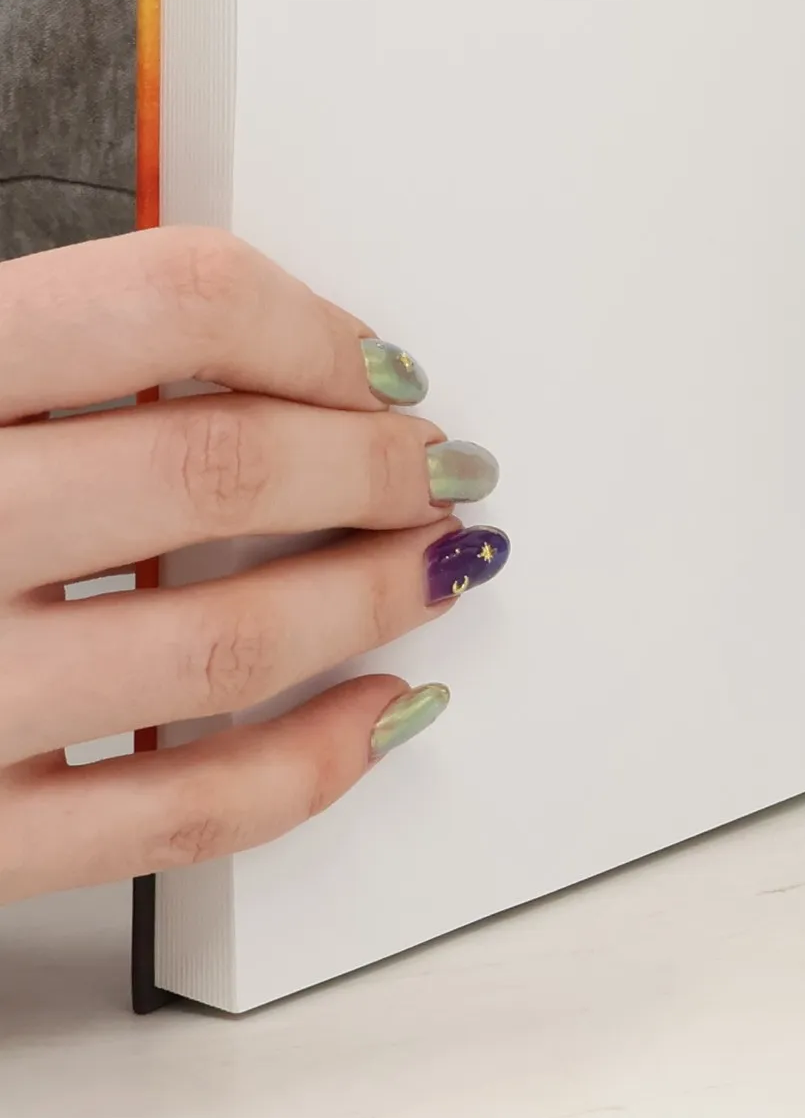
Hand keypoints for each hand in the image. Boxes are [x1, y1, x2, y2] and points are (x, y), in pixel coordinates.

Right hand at [0, 229, 506, 902]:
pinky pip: (172, 817)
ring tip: (438, 567)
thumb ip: (49, 356)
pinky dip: (309, 768)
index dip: (313, 328)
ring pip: (221, 645)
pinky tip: (378, 714)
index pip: (168, 300)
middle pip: (219, 468)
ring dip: (372, 601)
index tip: (382, 366)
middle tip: (442, 470)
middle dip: (375, 467)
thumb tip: (275, 346)